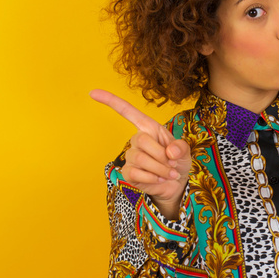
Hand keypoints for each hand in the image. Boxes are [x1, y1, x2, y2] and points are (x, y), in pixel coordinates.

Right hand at [90, 89, 191, 219]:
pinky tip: (159, 179)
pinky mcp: (128, 173)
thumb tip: (170, 152)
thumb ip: (180, 147)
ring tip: (169, 174)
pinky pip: (137, 174)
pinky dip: (153, 178)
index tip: (93, 93)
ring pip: (141, 159)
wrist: (176, 184)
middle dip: (161, 154)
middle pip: (141, 140)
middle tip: (173, 164)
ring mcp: (131, 157)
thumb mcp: (185, 151)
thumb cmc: (178, 162)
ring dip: (160, 169)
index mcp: (149, 128)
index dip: (111, 102)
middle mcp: (137, 140)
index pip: (127, 112)